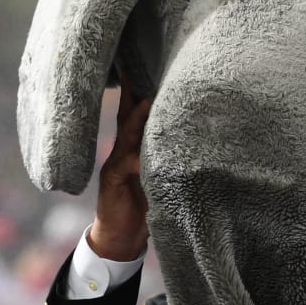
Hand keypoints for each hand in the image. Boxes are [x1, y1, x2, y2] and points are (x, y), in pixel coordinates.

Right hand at [88, 73, 151, 260]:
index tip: (147, 67)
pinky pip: (126, 164)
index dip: (139, 91)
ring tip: (146, 101)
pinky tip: (145, 153)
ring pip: (126, 135)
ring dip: (136, 118)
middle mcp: (121, 150)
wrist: (121, 236)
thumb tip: (193, 135)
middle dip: (131, 93)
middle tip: (137, 69)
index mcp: (133, 146)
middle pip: (127, 116)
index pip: (136, 112)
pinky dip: (137, 157)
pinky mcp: (111, 180)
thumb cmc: (145, 202)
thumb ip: (166, 156)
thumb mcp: (159, 175)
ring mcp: (114, 163)